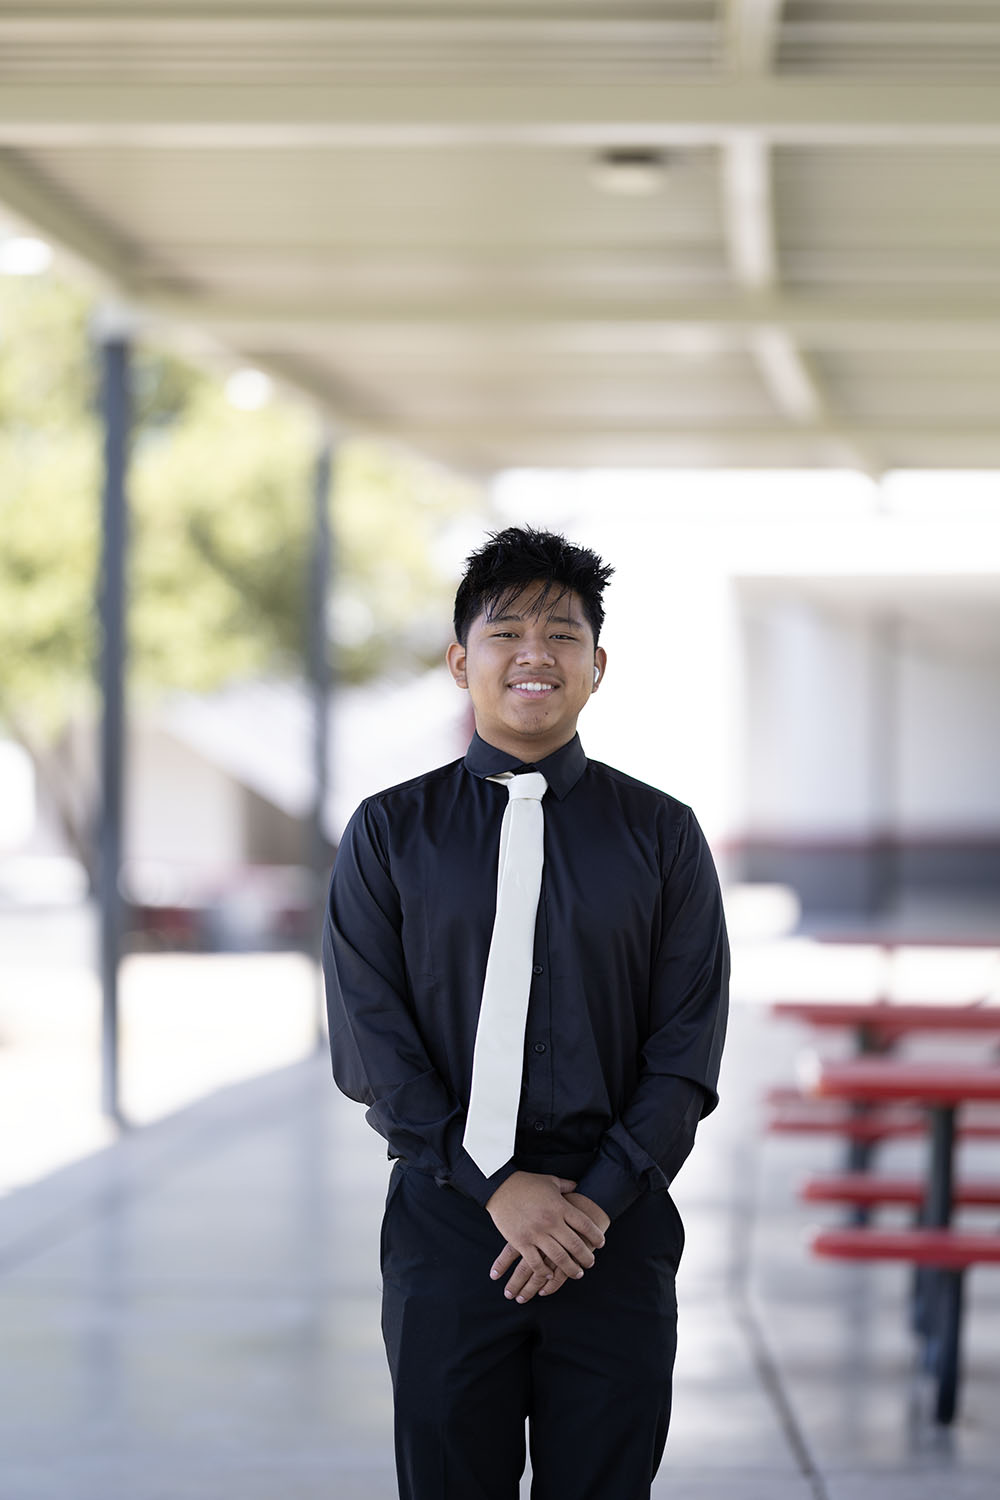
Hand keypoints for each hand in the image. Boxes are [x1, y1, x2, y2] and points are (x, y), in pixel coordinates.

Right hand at [485, 1172, 605, 1303]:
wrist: (499, 1186)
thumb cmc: (526, 1183)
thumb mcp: (549, 1181)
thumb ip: (566, 1186)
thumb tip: (578, 1186)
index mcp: (560, 1206)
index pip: (584, 1225)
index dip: (595, 1236)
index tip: (600, 1244)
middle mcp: (551, 1222)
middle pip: (575, 1245)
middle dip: (586, 1257)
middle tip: (590, 1263)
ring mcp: (536, 1233)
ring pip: (559, 1258)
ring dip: (570, 1268)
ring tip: (577, 1273)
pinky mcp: (521, 1242)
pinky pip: (536, 1262)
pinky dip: (545, 1272)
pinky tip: (550, 1276)